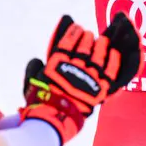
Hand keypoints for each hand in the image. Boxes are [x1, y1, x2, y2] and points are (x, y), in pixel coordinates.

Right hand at [20, 13, 142, 145]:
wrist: (55, 118)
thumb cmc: (41, 100)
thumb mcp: (32, 81)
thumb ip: (34, 68)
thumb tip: (38, 61)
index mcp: (58, 62)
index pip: (68, 41)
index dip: (73, 32)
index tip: (76, 27)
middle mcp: (75, 66)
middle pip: (84, 47)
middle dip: (86, 38)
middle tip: (88, 34)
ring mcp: (89, 76)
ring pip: (98, 55)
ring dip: (100, 45)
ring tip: (102, 40)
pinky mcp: (100, 88)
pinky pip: (110, 71)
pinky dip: (113, 60)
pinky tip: (114, 53)